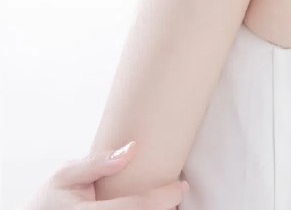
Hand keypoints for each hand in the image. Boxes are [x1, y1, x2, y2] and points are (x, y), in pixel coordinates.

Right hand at [24, 140, 189, 209]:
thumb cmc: (48, 201)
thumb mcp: (65, 175)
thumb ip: (97, 163)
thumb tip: (132, 149)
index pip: (136, 206)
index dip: (163, 198)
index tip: (180, 186)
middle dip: (164, 208)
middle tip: (177, 192)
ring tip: (167, 202)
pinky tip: (152, 208)